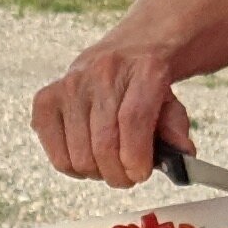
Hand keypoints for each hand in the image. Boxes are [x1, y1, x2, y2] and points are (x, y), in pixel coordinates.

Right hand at [32, 26, 197, 188]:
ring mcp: (70, 84)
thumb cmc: (147, 84)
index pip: (132, 120)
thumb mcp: (172, 101)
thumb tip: (182, 156)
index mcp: (143, 69)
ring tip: (108, 166)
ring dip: (96, 173)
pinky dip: (71, 167)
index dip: (136, 157)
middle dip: (118, 174)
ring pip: (79, 155)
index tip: (141, 174)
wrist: (125, 51)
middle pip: (104, 143)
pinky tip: (85, 159)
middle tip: (127, 176)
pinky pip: (55, 152)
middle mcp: (103, 72)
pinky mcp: (46, 98)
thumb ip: (177, 129)